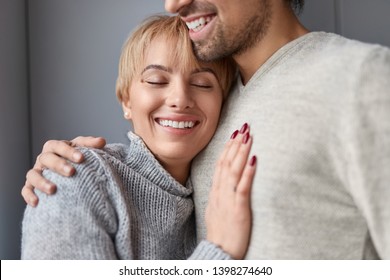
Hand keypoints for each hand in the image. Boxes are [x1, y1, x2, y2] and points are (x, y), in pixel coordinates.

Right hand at [21, 136, 105, 206]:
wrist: (72, 174)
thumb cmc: (78, 159)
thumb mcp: (85, 149)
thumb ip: (92, 144)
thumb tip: (102, 141)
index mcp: (55, 148)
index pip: (58, 146)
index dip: (69, 151)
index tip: (81, 158)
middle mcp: (43, 159)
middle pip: (46, 158)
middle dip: (58, 165)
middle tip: (72, 172)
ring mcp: (37, 172)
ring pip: (33, 175)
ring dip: (41, 182)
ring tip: (53, 190)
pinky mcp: (31, 186)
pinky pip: (26, 190)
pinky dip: (29, 195)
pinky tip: (37, 202)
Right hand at [206, 124, 255, 258]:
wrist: (218, 252)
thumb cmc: (220, 233)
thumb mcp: (215, 210)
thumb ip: (219, 195)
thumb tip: (222, 185)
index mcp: (215, 192)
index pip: (220, 164)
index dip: (227, 148)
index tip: (233, 135)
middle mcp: (220, 192)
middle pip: (226, 163)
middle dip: (235, 144)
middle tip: (243, 127)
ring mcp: (228, 199)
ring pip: (233, 170)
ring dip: (241, 152)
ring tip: (248, 136)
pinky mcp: (238, 208)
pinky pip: (243, 187)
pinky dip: (248, 172)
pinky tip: (254, 159)